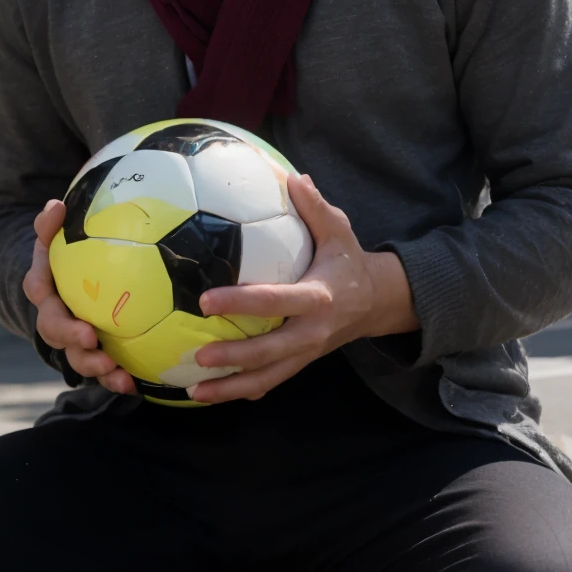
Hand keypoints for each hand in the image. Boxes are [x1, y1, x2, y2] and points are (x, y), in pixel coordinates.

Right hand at [22, 201, 136, 395]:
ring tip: (118, 374)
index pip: (41, 298)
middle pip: (56, 335)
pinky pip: (99, 368)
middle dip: (76, 345)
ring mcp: (70, 337)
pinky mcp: (90, 349)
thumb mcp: (54, 236)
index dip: (59, 317)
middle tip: (96, 346)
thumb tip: (56, 205)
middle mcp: (53, 316)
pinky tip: (133, 385)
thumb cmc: (63, 253)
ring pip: (77, 358)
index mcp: (43, 288)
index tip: (84, 329)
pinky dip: (114, 379)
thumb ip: (50, 224)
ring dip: (96, 368)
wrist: (64, 278)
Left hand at [189, 173, 418, 402]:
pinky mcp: (300, 363)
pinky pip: (270, 382)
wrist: (376, 302)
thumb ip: (316, 207)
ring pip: (268, 377)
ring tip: (195, 392)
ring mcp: (306, 353)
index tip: (207, 301)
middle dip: (234, 357)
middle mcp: (311, 332)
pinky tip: (212, 395)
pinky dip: (243, 391)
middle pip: (270, 352)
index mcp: (318, 298)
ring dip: (232, 388)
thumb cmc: (348, 261)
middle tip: (197, 356)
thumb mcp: (340, 231)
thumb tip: (293, 176)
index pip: (276, 302)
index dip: (241, 303)